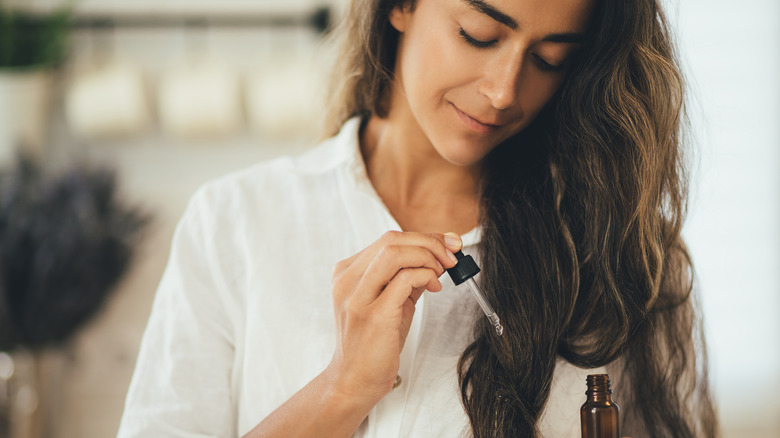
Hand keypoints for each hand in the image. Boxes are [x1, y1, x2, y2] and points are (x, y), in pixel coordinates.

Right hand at [325, 231, 461, 403]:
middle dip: (429, 242)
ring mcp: (357, 296)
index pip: (387, 240)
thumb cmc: (372, 342)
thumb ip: (409, 277)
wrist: (354, 379)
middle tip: (452, 256)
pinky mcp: (373, 313)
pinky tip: (434, 286)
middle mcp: (347, 280)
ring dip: (427, 256)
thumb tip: (439, 254)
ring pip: (394, 252)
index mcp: (348, 273)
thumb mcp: (391, 301)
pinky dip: (426, 275)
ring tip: (442, 270)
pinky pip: (404, 279)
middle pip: (391, 240)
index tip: (448, 243)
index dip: (423, 237)